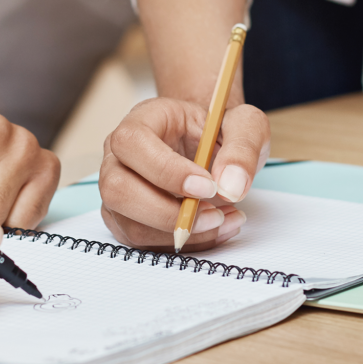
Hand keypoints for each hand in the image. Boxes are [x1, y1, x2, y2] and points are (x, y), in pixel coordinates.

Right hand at [100, 97, 269, 250]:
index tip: (208, 187)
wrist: (212, 145)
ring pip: (131, 225)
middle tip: (215, 214)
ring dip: (182, 233)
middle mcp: (119, 155)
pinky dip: (185, 243)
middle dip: (169, 213)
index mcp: (142, 120)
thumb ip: (242, 148)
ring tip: (225, 220)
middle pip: (118, 190)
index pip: (132, 142)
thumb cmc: (220, 131)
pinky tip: (214, 228)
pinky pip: (145, 243)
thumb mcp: (244, 125)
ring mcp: (118, 190)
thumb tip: (229, 187)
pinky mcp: (127, 219)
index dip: (166, 170)